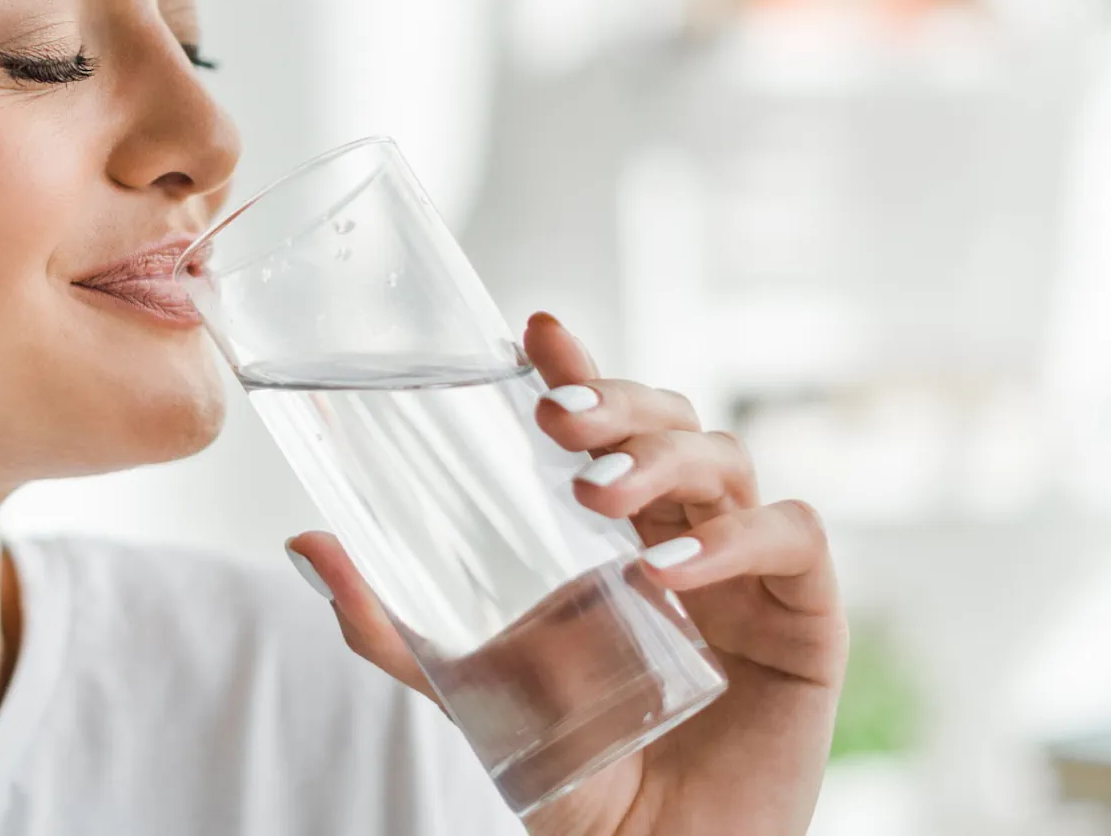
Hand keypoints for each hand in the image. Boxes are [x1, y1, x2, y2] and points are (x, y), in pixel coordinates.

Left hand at [289, 312, 845, 834]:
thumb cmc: (577, 777)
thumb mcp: (474, 693)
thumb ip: (395, 631)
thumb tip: (306, 546)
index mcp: (620, 536)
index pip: (608, 427)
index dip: (583, 372)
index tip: (539, 332)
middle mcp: (689, 536)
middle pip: (673, 422)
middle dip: (618, 402)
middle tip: (556, 419)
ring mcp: (750, 572)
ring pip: (729, 457)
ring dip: (663, 458)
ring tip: (597, 492)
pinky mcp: (804, 617)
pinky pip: (791, 536)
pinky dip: (735, 537)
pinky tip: (670, 567)